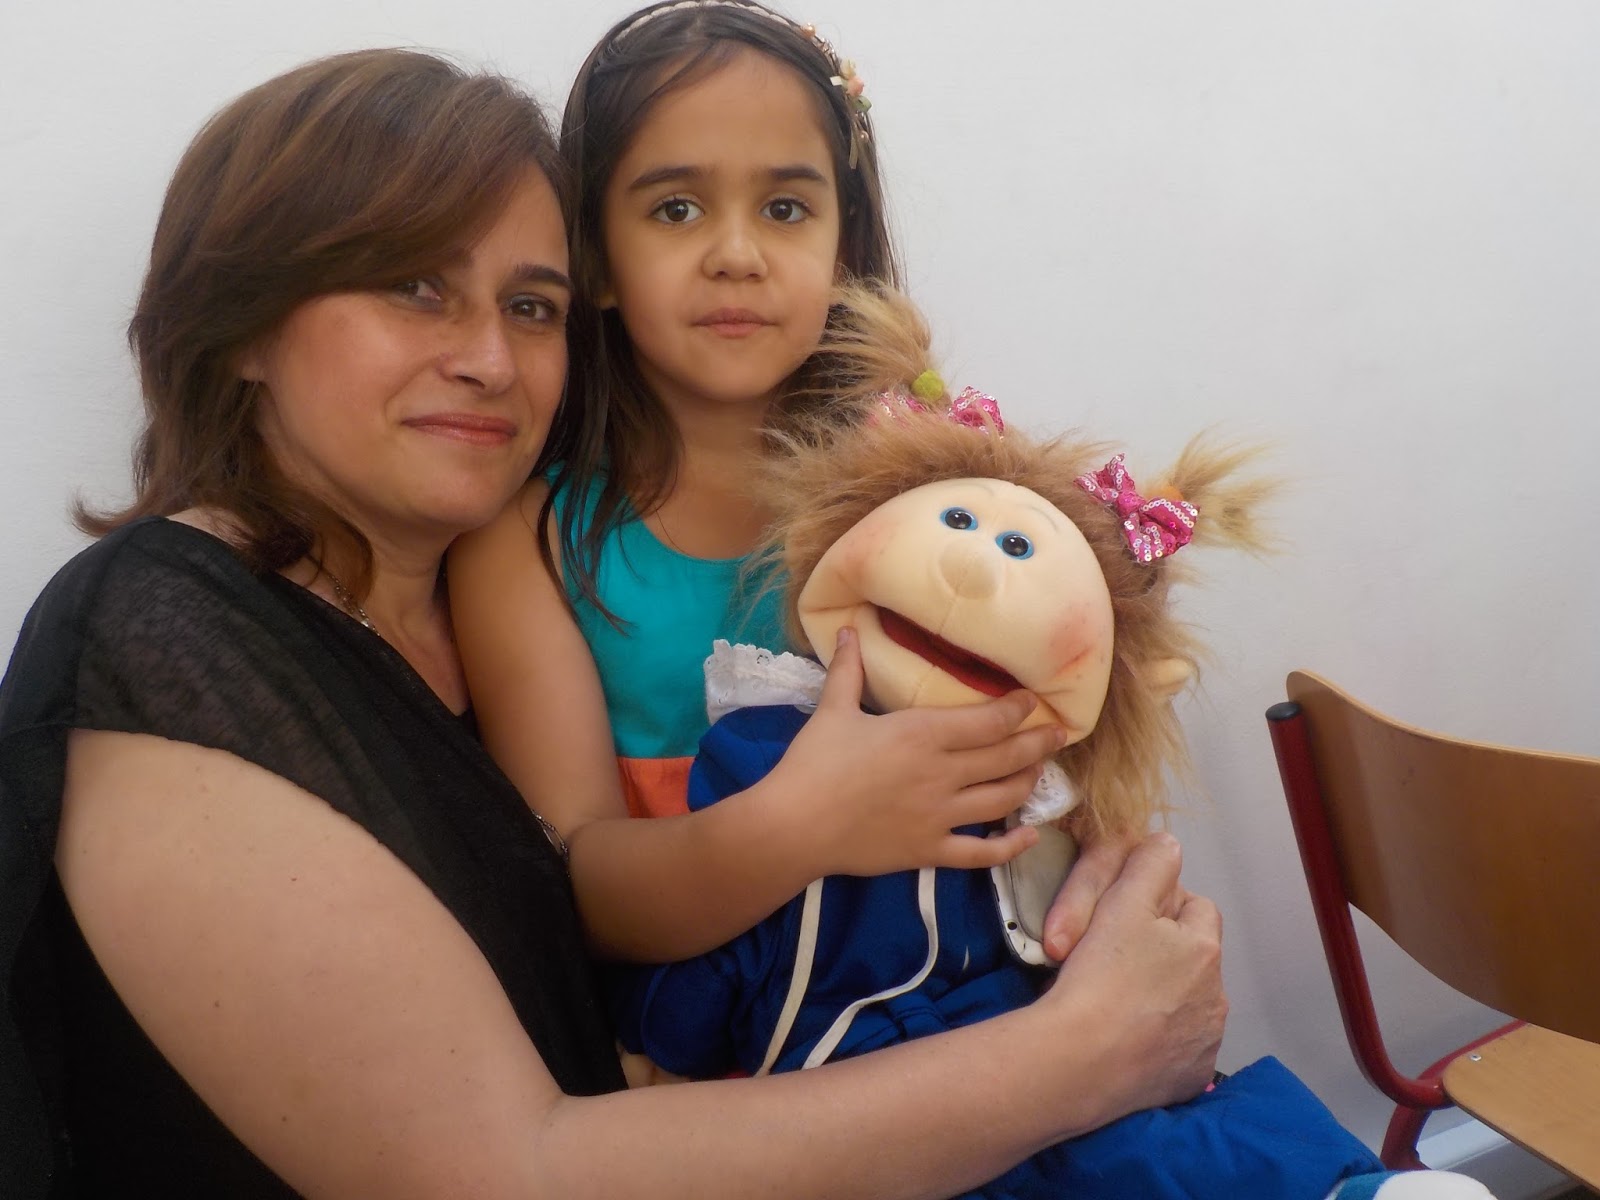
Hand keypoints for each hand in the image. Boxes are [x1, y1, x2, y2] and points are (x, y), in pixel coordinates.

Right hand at [767, 628, 1065, 877]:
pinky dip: (1010, 846)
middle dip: (1039, 744)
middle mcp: (942, 774)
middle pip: (1007, 757)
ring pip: (1002, 799)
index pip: (988, 721)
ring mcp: (940, 816)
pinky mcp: (929, 850)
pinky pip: (981, 853)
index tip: (1033, 701)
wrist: (793, 826)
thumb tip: (846, 631)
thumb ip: (847, 671)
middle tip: (1060, 735)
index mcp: (922, 734)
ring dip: (1029, 784)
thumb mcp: (832, 711)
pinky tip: (1029, 836)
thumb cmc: (812, 764)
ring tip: (1041, 772)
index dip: (1018, 710)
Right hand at [1044, 833, 1225, 1113]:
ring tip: (1117, 999)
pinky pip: (1180, 1046)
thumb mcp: (1120, 903)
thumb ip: (1150, 866)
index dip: (1160, 908)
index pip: (1195, 906)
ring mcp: (1205, 1040)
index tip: (1125, 922)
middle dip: (1166, 953)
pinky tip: (1126, 1038)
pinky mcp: (1189, 1077)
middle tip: (1116, 960)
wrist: (1078, 1062)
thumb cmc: (1098, 976)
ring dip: (1164, 995)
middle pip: (1194, 957)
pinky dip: (1160, 1039)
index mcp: (1203, 947)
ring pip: (1189, 1001)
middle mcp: (1216, 995)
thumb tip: (1170, 844)